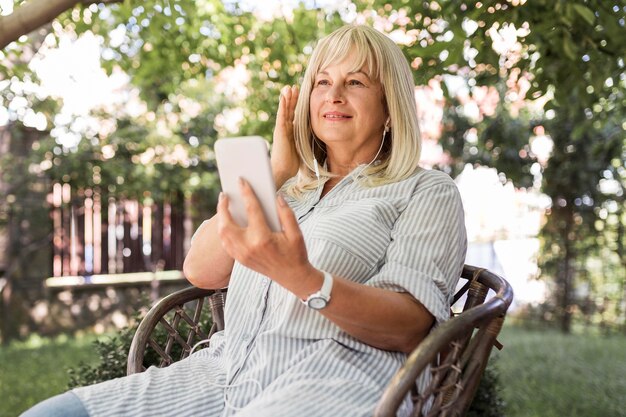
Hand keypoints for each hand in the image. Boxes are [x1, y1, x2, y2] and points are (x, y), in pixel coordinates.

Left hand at [217, 178, 317, 295]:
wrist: (293, 277)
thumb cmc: (296, 253)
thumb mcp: (296, 233)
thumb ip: (286, 213)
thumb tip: (276, 196)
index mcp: (263, 238)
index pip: (251, 210)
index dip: (246, 193)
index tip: (241, 181)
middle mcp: (249, 247)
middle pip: (227, 224)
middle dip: (223, 207)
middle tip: (224, 194)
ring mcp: (242, 255)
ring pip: (223, 234)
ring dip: (221, 219)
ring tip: (224, 205)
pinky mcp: (240, 260)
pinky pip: (226, 243)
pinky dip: (224, 231)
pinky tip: (227, 221)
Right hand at [271, 85, 299, 188]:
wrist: (282, 170)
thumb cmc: (290, 163)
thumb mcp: (301, 149)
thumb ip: (304, 141)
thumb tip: (313, 139)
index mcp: (290, 132)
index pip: (293, 115)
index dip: (296, 105)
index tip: (299, 95)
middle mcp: (285, 129)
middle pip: (289, 110)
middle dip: (292, 98)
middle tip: (294, 86)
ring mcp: (282, 129)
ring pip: (284, 110)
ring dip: (287, 98)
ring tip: (288, 87)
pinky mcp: (280, 131)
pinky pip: (282, 116)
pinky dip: (283, 106)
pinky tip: (284, 97)